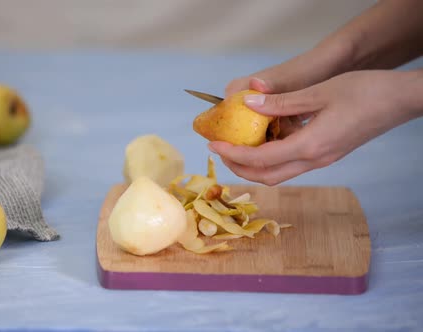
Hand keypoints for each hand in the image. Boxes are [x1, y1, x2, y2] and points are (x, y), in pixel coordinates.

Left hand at [210, 69, 421, 185]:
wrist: (401, 100)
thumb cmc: (366, 91)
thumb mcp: (319, 92)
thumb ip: (281, 103)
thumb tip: (248, 104)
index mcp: (311, 146)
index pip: (261, 159)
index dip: (233, 154)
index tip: (213, 145)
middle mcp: (315, 160)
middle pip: (267, 176)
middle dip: (239, 166)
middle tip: (220, 150)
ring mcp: (322, 160)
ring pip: (279, 174)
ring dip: (253, 166)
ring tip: (236, 147)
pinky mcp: (327, 155)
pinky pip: (291, 165)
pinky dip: (270, 159)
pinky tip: (263, 141)